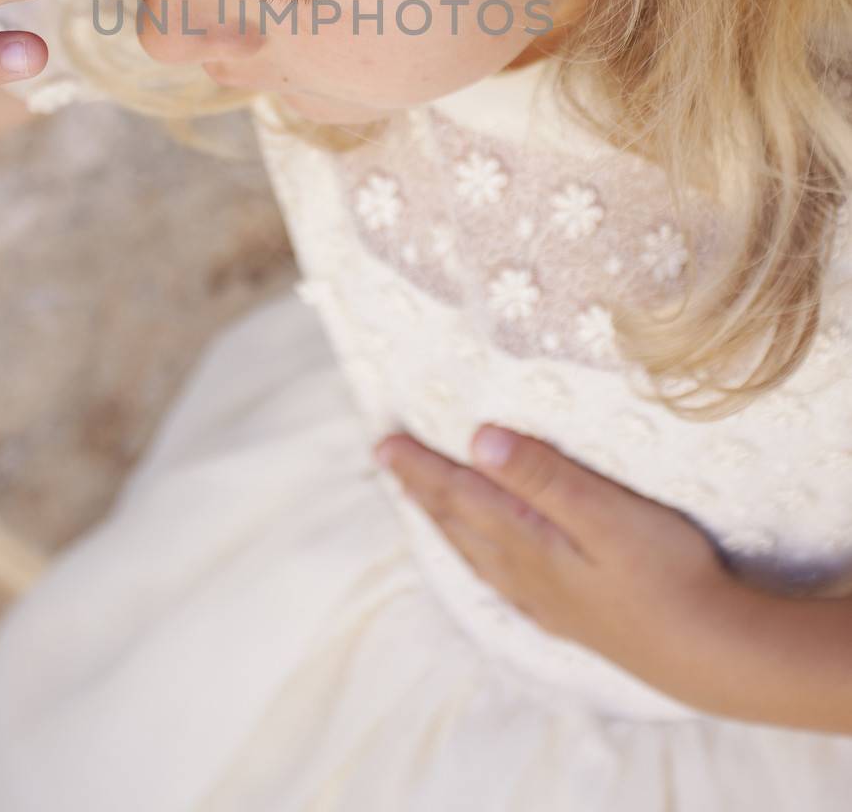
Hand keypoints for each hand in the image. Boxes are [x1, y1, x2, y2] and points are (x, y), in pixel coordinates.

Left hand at [374, 423, 738, 709]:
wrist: (708, 652)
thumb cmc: (663, 571)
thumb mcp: (602, 512)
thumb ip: (541, 474)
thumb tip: (477, 439)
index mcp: (526, 540)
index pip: (459, 494)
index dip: (420, 466)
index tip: (383, 441)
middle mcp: (525, 572)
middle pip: (459, 522)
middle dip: (422, 489)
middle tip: (388, 461)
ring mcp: (547, 598)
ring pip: (478, 553)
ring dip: (447, 522)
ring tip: (425, 504)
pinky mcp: (572, 616)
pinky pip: (505, 580)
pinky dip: (483, 559)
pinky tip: (491, 565)